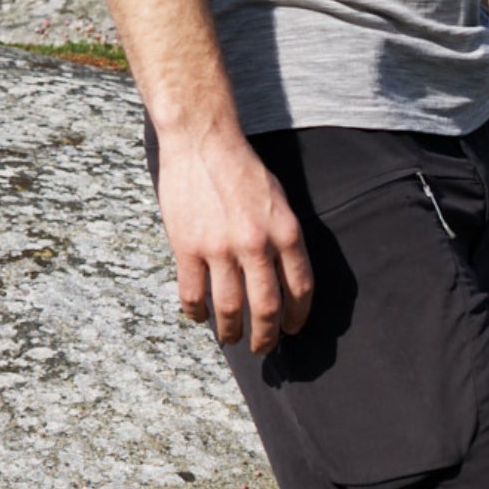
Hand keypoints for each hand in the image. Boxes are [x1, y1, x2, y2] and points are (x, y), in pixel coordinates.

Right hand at [157, 130, 312, 354]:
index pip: (300, 289)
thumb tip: (286, 278)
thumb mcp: (280, 200)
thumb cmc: (243, 168)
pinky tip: (200, 317)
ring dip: (231, 332)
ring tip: (230, 339)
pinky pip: (193, 294)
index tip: (293, 329)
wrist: (204, 140)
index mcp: (286, 232)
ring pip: (229, 309)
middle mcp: (256, 244)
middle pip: (267, 308)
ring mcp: (220, 248)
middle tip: (263, 348)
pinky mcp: (188, 247)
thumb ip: (284, 238)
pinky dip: (197, 313)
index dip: (298, 316)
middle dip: (267, 336)